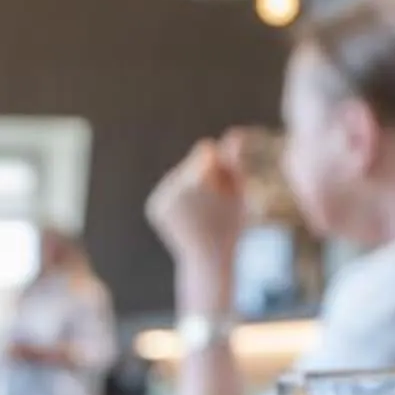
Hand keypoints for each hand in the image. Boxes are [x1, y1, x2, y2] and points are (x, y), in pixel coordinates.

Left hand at [146, 138, 248, 271]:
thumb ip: (236, 162)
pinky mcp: (154, 207)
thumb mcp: (240, 192)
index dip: (220, 168)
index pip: (206, 151)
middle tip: (214, 205)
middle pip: (192, 162)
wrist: (208, 261)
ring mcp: (161, 198)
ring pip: (180, 175)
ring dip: (193, 185)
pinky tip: (190, 214)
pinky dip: (181, 197)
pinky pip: (170, 189)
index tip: (224, 190)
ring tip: (203, 211)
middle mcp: (174, 188)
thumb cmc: (231, 226)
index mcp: (197, 182)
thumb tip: (234, 133)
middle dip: (207, 176)